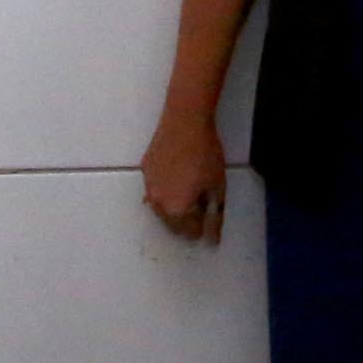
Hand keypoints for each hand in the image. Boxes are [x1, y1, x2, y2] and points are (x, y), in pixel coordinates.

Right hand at [140, 104, 228, 244]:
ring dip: (174, 205)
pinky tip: (177, 173)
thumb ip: (214, 217)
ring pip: (161, 207)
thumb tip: (212, 241)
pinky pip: (155, 188)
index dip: (203, 226)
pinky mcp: (145, 170)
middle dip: (186, 220)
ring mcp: (148, 186)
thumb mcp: (217, 188)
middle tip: (201, 202)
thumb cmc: (206, 155)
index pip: (189, 233)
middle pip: (172, 224)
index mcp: (176, 211)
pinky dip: (165, 188)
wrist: (185, 121)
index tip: (210, 211)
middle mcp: (157, 203)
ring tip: (189, 188)